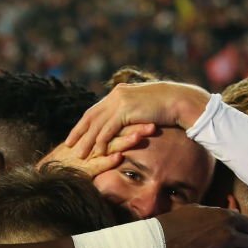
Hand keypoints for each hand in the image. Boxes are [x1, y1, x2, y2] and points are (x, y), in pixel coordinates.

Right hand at [40, 123, 156, 177]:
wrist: (49, 173)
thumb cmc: (72, 161)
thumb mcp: (93, 149)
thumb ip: (108, 141)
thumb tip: (129, 134)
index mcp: (97, 135)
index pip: (120, 124)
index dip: (136, 120)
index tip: (154, 117)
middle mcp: (94, 142)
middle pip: (118, 132)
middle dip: (136, 128)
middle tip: (155, 124)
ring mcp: (88, 155)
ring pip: (109, 146)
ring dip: (124, 141)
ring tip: (139, 137)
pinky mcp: (84, 169)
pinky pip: (97, 165)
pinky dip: (107, 161)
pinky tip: (119, 158)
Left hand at [65, 82, 210, 158]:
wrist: (179, 101)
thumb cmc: (166, 107)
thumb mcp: (143, 108)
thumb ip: (131, 113)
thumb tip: (126, 123)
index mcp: (118, 93)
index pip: (96, 110)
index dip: (84, 124)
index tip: (75, 134)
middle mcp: (116, 95)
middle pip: (90, 116)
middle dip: (79, 131)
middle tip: (68, 145)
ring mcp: (119, 102)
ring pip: (97, 124)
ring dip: (87, 141)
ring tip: (79, 154)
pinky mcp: (125, 110)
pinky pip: (108, 129)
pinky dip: (101, 142)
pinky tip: (96, 152)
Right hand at [157, 206, 247, 247]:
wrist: (160, 243)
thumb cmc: (175, 223)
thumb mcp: (197, 209)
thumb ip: (216, 213)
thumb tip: (226, 216)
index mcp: (225, 217)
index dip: (244, 229)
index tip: (238, 233)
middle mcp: (229, 234)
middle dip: (241, 243)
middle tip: (231, 246)